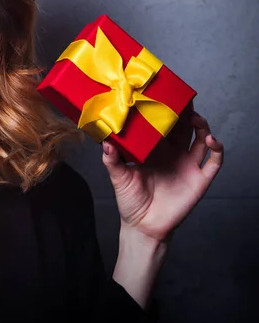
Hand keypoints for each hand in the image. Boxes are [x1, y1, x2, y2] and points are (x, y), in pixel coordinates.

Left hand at [101, 104, 223, 242]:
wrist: (143, 226)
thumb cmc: (130, 200)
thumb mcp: (118, 177)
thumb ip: (112, 160)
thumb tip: (105, 142)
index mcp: (154, 149)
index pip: (162, 126)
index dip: (165, 112)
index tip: (164, 96)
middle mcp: (173, 154)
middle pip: (184, 128)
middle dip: (185, 113)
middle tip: (183, 100)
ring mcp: (187, 165)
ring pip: (201, 139)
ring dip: (202, 127)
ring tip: (196, 118)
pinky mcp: (199, 179)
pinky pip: (214, 162)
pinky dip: (217, 149)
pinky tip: (211, 140)